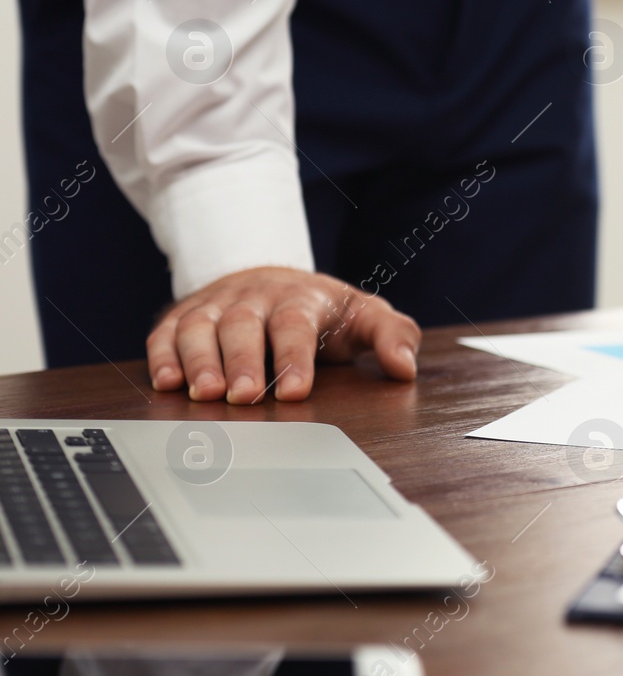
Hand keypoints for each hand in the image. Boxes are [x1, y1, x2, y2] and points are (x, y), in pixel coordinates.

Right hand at [146, 267, 421, 403]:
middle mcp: (253, 298)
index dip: (295, 357)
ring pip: (201, 327)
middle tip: (244, 396)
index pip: (296, 325)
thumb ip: (392, 336)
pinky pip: (167, 333)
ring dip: (200, 360)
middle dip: (242, 361)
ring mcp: (216, 305)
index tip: (296, 390)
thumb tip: (405, 366)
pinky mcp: (184, 316)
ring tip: (204, 395)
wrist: (271, 279)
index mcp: (300, 299)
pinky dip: (163, 356)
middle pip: (243, 325)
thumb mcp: (364, 316)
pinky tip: (167, 382)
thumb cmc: (322, 310)